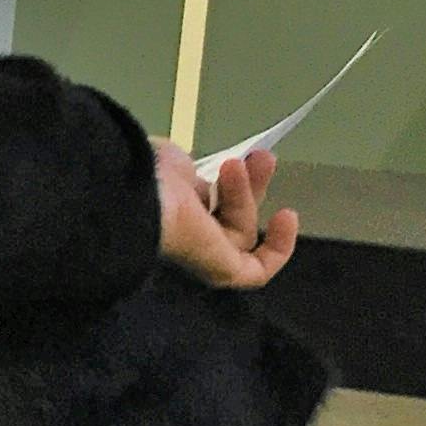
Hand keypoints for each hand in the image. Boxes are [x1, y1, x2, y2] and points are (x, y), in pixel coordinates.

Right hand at [152, 141, 299, 292]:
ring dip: (248, 175)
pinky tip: (225, 157)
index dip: (276, 246)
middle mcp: (197, 237)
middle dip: (255, 193)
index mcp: (206, 260)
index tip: (287, 214)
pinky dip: (226, 167)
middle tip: (263, 162)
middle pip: (241, 220)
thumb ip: (244, 272)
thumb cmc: (179, 230)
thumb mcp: (219, 264)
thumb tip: (258, 271)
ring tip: (254, 153)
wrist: (137, 190)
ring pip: (231, 194)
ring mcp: (186, 205)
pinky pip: (213, 174)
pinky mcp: (178, 176)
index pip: (249, 264)